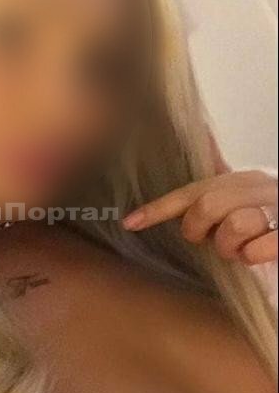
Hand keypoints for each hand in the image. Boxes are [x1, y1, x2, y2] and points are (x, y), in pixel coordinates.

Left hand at [123, 171, 277, 264]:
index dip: (159, 208)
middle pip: (206, 206)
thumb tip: (197, 136)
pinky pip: (258, 249)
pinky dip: (256, 256)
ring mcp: (277, 208)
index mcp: (244, 179)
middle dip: (200, 230)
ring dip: (232, 247)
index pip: (192, 191)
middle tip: (213, 239)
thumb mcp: (250, 198)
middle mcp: (261, 186)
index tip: (130, 222)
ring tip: (245, 248)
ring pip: (232, 227)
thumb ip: (219, 188)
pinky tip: (263, 253)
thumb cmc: (278, 216)